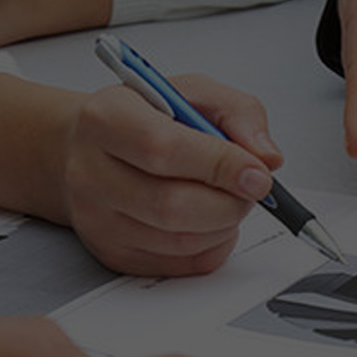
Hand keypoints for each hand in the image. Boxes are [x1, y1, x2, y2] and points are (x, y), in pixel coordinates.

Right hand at [64, 75, 283, 274]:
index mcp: (106, 119)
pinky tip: (211, 219)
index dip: (220, 165)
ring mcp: (97, 219)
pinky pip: (180, 264)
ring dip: (224, 224)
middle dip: (229, 202)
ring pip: (180, 241)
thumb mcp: (192, 91)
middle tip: (251, 187)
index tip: (258, 173)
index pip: (163, 149)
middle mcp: (90, 172)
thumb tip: (266, 157)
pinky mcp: (112, 253)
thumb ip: (238, 113)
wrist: (91, 147)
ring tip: (227, 197)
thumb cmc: (144, 116)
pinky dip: (213, 245)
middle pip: (171, 205)